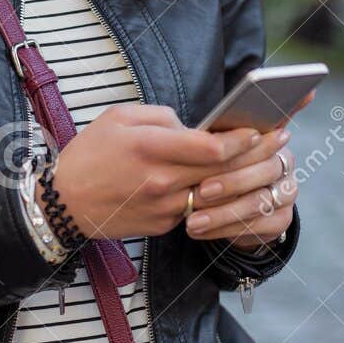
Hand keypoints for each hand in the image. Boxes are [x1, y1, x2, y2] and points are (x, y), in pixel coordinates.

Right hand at [49, 104, 265, 240]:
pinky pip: (195, 207)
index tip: (260, 128)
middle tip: (281, 139)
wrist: (62, 204)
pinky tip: (227, 183)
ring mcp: (164, 207)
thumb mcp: (119, 118)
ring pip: (215, 192)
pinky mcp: (163, 225)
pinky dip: (211, 195)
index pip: (210, 147)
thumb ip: (161, 117)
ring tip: (264, 162)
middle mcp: (161, 181)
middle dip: (255, 154)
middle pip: (222, 171)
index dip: (241, 138)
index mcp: (150, 148)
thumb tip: (194, 126)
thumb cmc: (89, 154)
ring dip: (242, 178)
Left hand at [184, 85, 314, 248]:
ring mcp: (287, 193)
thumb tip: (239, 103)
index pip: (262, 140)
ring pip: (259, 202)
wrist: (233, 206)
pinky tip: (202, 231)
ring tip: (193, 221)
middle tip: (200, 191)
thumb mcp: (217, 147)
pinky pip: (256, 227)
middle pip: (264, 171)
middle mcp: (284, 164)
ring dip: (223, 213)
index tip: (211, 154)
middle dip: (230, 183)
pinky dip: (225, 230)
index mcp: (272, 139)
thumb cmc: (220, 168)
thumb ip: (222, 132)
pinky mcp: (282, 220)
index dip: (239, 149)